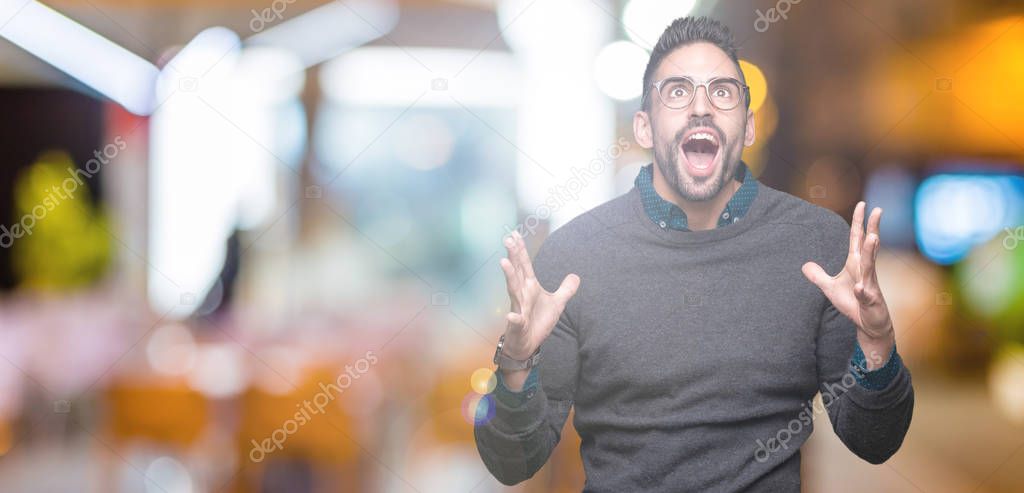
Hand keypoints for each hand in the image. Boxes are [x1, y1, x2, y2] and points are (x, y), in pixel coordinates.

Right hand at [499, 230, 580, 360]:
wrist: (526, 344)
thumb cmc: (538, 322)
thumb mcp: (557, 304)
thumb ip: (565, 289)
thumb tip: (576, 276)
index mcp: (530, 287)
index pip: (525, 265)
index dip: (520, 250)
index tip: (514, 234)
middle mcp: (522, 295)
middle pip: (517, 272)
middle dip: (513, 255)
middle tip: (508, 239)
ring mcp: (518, 309)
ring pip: (513, 290)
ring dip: (509, 276)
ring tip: (504, 262)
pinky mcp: (518, 325)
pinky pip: (516, 321)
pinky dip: (514, 318)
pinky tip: (511, 315)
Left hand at [802, 202, 893, 354]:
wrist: (868, 324)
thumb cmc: (853, 303)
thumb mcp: (830, 288)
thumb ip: (819, 276)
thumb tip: (804, 265)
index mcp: (856, 264)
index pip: (857, 239)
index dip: (859, 222)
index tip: (861, 204)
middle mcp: (865, 271)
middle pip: (869, 246)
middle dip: (873, 228)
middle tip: (878, 210)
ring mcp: (870, 285)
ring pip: (871, 267)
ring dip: (872, 252)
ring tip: (873, 237)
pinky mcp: (871, 301)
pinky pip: (866, 295)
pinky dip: (863, 292)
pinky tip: (860, 289)